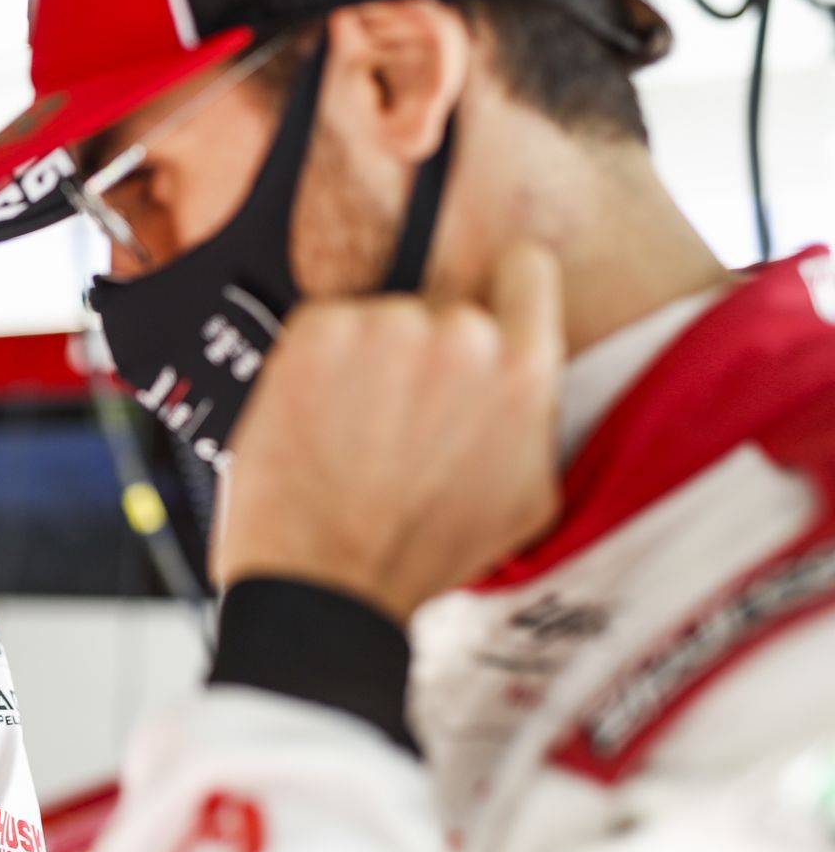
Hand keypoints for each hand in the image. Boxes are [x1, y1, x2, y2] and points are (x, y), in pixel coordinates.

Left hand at [214, 243, 563, 622]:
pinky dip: (315, 364)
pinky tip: (318, 419)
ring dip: (366, 361)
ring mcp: (386, 327)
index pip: (524, 270)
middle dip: (423, 353)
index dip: (501, 291)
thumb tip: (527, 374)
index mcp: (524, 374)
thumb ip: (535, 418)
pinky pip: (325, 325)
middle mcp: (462, 336)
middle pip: (443, 308)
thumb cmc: (420, 552)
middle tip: (398, 419)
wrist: (326, 581)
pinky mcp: (318, 331)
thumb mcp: (527, 499)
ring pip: (380, 318)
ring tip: (353, 433)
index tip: (481, 310)